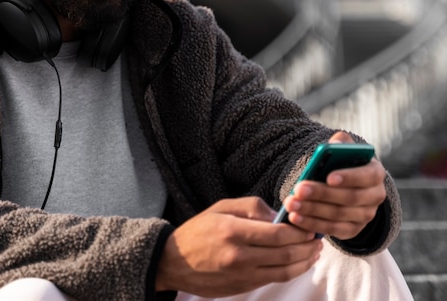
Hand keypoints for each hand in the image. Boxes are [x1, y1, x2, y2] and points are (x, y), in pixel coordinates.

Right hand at [155, 197, 322, 296]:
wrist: (174, 262)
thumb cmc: (198, 230)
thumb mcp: (221, 207)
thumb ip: (252, 207)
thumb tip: (279, 214)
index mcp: (233, 231)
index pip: (278, 233)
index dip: (299, 230)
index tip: (309, 224)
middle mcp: (239, 255)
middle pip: (286, 253)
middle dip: (307, 246)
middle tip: (318, 238)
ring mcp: (242, 274)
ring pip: (284, 271)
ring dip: (305, 262)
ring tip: (314, 252)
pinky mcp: (242, 287)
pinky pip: (273, 279)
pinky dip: (290, 271)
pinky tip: (297, 263)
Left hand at [283, 132, 386, 239]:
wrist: (347, 185)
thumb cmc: (342, 163)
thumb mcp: (344, 150)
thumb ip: (341, 144)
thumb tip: (335, 144)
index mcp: (375, 173)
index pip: (367, 176)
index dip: (349, 177)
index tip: (328, 177)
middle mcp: (375, 196)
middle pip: (349, 198)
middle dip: (321, 194)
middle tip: (299, 190)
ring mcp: (365, 216)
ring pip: (339, 215)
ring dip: (312, 211)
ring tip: (292, 204)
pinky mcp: (353, 230)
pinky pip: (333, 230)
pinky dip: (313, 224)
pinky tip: (295, 218)